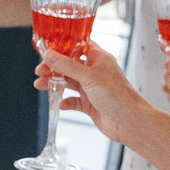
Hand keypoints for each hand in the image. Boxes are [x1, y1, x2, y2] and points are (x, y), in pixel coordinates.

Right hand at [34, 39, 152, 144]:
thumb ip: (67, 66)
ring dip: (55, 84)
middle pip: (69, 66)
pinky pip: (73, 101)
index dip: (63, 47)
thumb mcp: (89, 77)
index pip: (78, 47)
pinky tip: (61, 104)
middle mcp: (95, 72)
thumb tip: (49, 54)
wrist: (129, 122)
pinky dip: (66, 102)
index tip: (47, 49)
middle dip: (54, 68)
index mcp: (99, 59)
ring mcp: (92, 88)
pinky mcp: (90, 104)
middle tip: (40, 70)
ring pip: (69, 83)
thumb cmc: (118, 96)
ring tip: (40, 85)